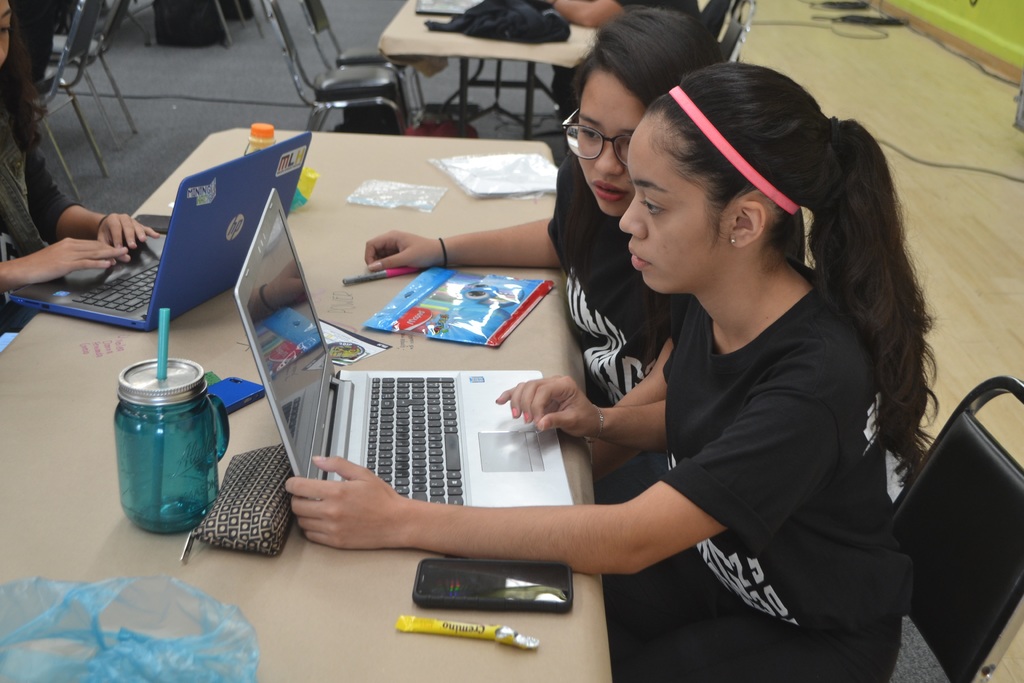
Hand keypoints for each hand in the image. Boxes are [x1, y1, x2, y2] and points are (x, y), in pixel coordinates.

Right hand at [0, 238, 127, 291]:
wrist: (25, 268)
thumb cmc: (41, 265)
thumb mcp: (60, 257)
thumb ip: (75, 257)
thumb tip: (90, 260)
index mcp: (70, 243)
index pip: (94, 244)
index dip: (109, 247)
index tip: (121, 251)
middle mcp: (71, 246)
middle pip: (97, 247)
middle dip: (114, 250)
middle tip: (128, 254)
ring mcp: (68, 254)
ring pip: (94, 253)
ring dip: (111, 255)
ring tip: (123, 256)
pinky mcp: (65, 263)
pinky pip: (85, 262)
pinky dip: (98, 263)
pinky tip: (108, 264)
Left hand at [97, 213, 160, 259]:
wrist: (108, 226)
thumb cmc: (106, 234)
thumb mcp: (103, 240)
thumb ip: (108, 249)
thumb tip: (113, 261)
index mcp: (112, 219)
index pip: (115, 227)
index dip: (117, 238)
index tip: (119, 248)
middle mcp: (123, 218)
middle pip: (128, 226)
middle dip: (130, 236)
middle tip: (132, 246)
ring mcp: (133, 221)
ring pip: (137, 226)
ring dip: (140, 234)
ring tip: (143, 240)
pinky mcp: (140, 225)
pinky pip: (146, 228)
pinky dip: (151, 232)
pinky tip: (156, 236)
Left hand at [285, 456, 409, 548]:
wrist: (397, 523)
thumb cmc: (382, 499)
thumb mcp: (362, 474)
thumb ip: (337, 464)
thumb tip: (317, 459)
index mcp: (337, 492)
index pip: (300, 487)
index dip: (291, 484)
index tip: (292, 483)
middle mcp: (331, 511)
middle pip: (297, 506)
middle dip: (297, 498)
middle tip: (304, 495)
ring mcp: (332, 528)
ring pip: (302, 522)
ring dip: (303, 514)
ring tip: (314, 507)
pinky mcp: (335, 542)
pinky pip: (311, 536)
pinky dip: (311, 528)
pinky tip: (320, 520)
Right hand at [364, 230, 443, 270]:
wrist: (440, 253)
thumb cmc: (424, 252)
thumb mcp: (406, 258)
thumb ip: (388, 263)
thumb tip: (372, 267)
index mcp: (391, 237)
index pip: (371, 244)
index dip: (369, 256)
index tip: (373, 268)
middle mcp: (391, 240)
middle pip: (375, 250)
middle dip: (375, 261)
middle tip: (382, 272)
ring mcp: (395, 247)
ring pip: (381, 256)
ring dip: (383, 264)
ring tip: (391, 270)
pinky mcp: (400, 253)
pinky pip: (389, 259)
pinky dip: (389, 265)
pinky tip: (396, 269)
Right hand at [496, 375, 601, 436]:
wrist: (591, 419)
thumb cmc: (585, 418)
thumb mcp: (573, 421)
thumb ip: (555, 420)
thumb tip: (540, 423)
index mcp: (564, 385)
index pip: (543, 390)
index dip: (536, 406)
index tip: (535, 421)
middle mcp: (554, 381)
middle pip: (531, 387)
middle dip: (525, 404)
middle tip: (526, 420)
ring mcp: (546, 386)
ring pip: (525, 387)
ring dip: (517, 400)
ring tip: (516, 415)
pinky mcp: (540, 393)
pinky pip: (523, 391)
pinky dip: (511, 395)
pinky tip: (501, 400)